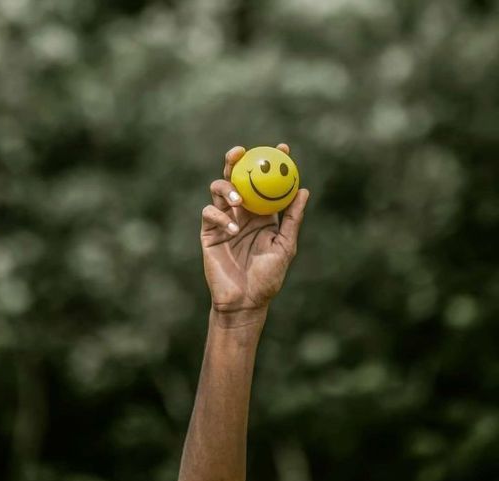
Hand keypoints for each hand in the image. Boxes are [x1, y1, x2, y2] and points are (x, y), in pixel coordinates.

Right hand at [201, 144, 308, 313]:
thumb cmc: (268, 277)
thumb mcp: (285, 246)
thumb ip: (292, 219)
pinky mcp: (208, 232)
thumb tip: (304, 190)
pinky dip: (220, 216)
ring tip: (238, 199)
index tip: (283, 148)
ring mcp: (224, 220)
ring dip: (226, 188)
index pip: (266, 182)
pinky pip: (209, 213)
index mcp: (262, 214)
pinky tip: (232, 229)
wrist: (245, 301)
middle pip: (236, 177)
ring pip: (218, 189)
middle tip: (242, 151)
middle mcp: (242, 212)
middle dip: (236, 160)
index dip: (273, 162)